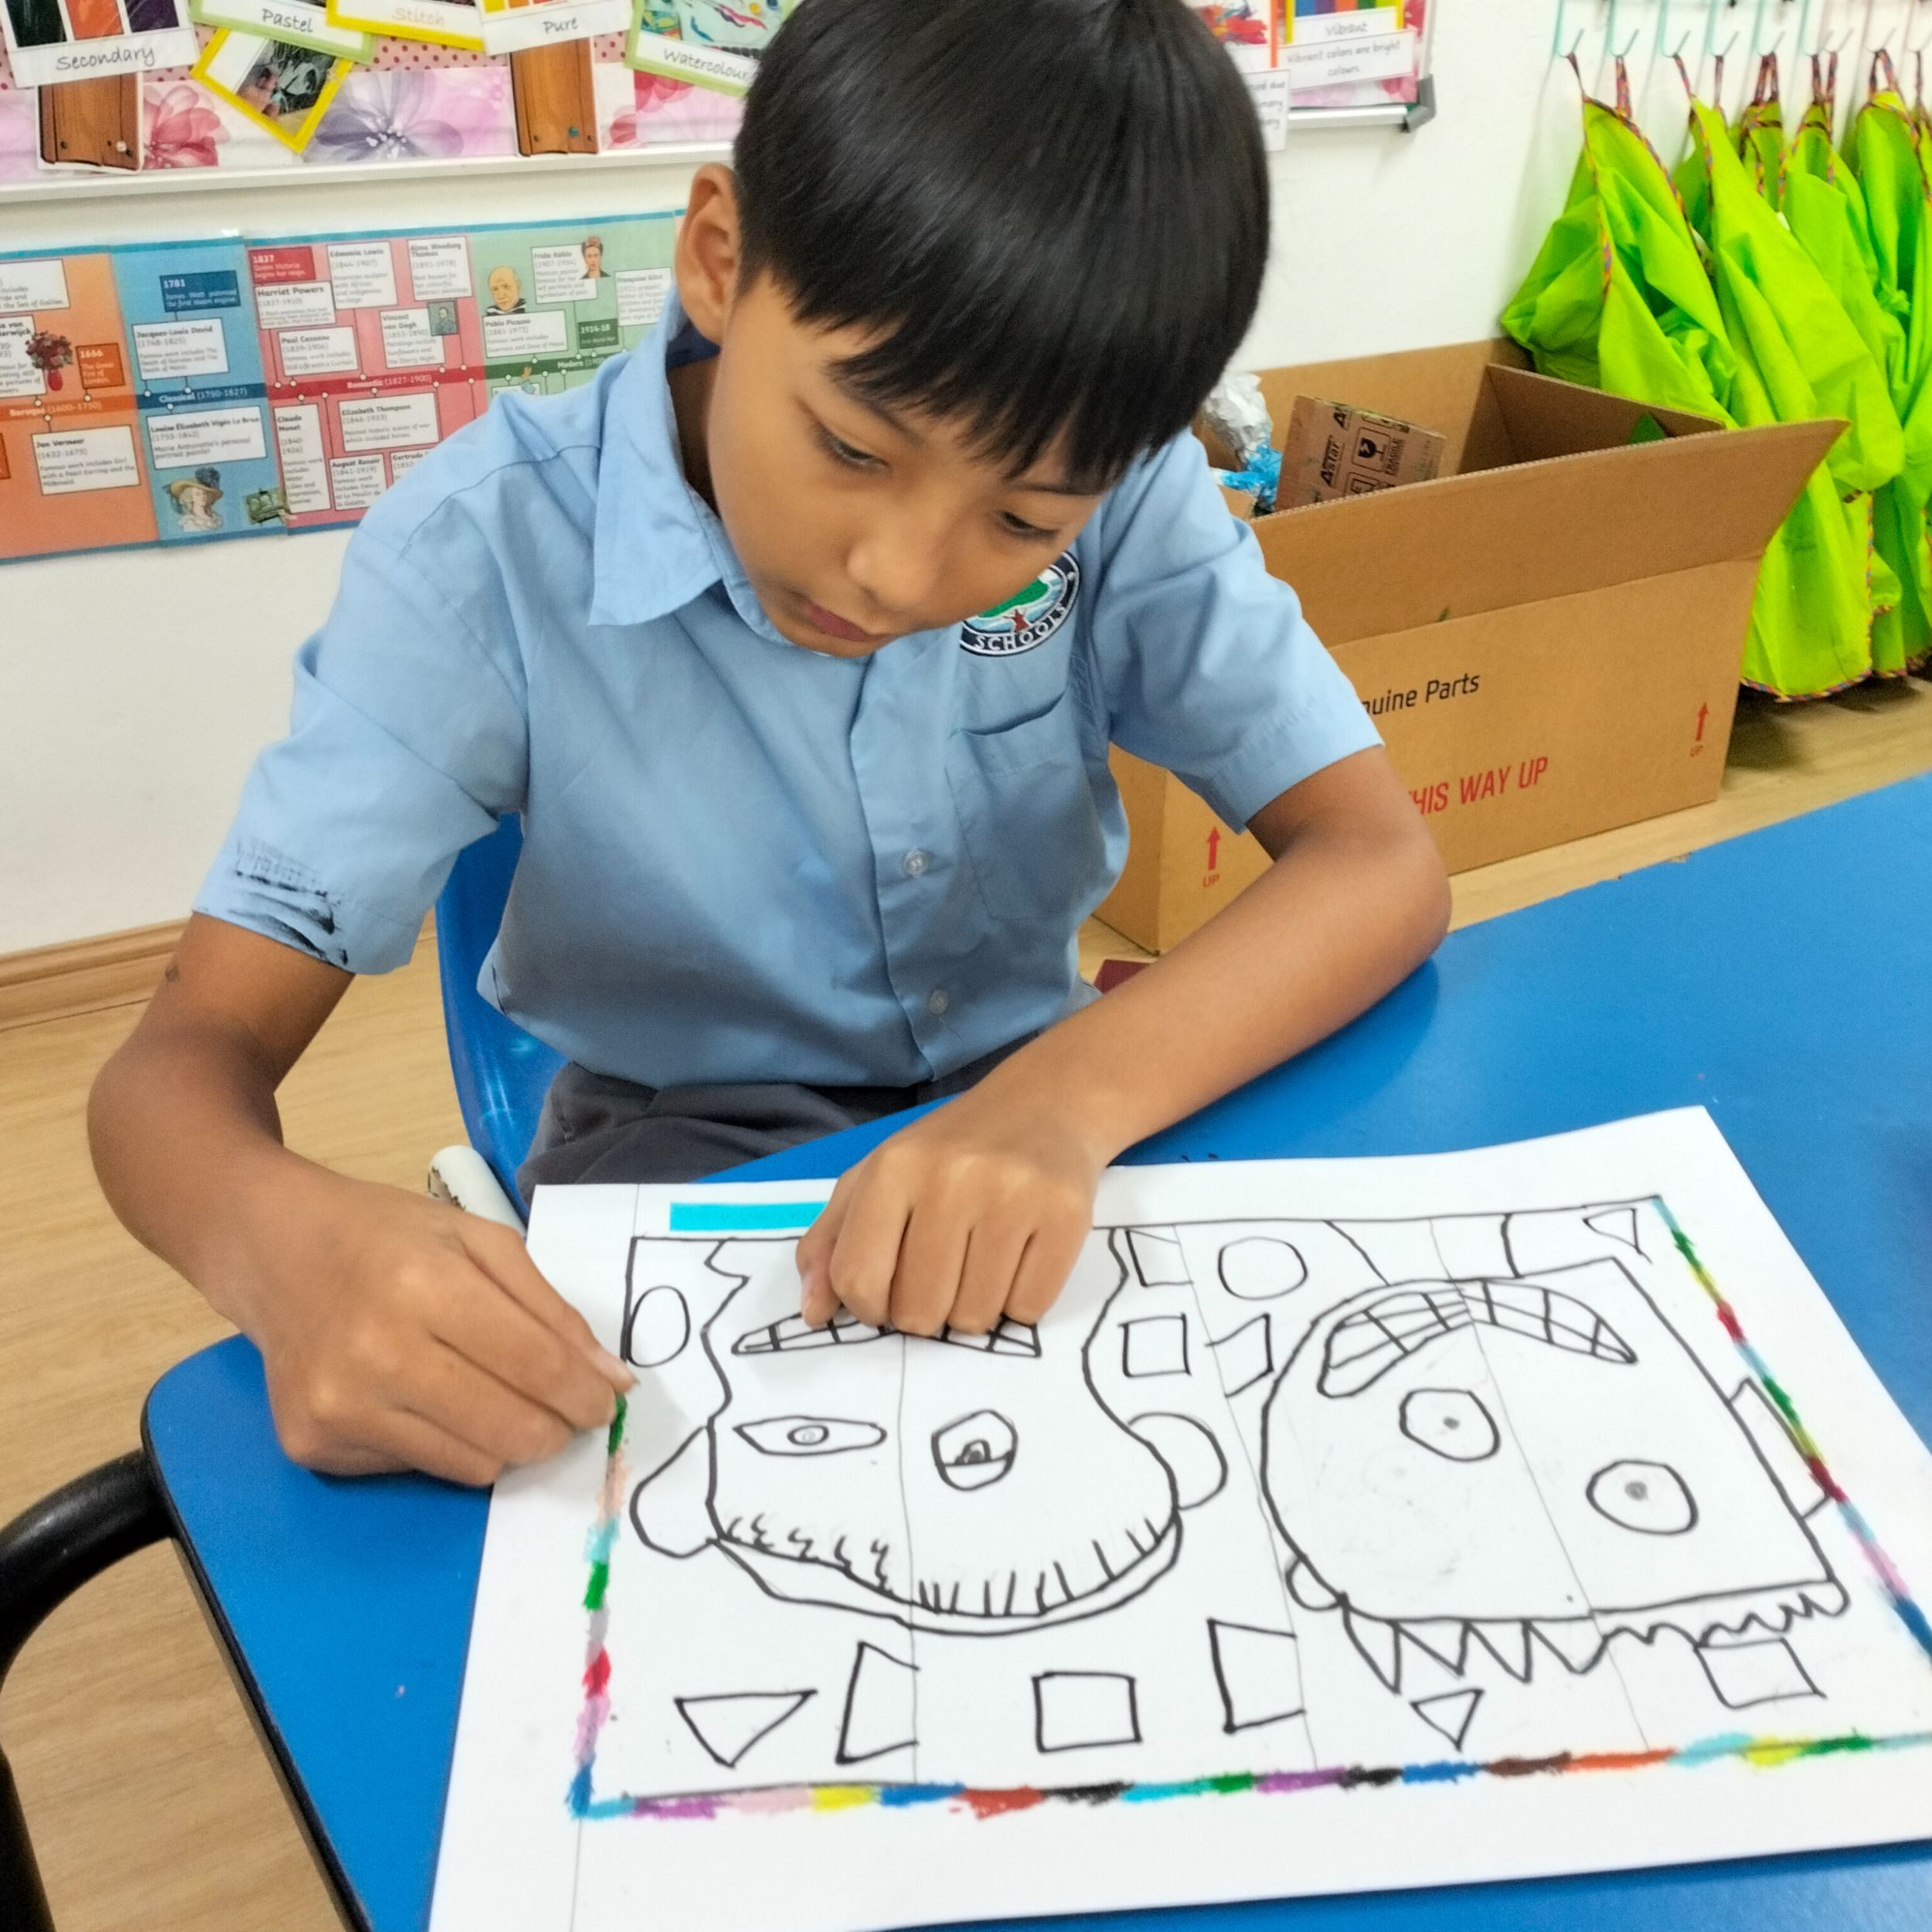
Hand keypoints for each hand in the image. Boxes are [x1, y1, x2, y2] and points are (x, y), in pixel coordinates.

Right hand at [233, 1165, 632, 1485]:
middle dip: (556, 1428)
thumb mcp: (480, 1239)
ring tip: (499, 1399)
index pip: (535, 1365)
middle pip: (508, 1428)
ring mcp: (339, 1408)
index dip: (585, 1394)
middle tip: (565, 1411)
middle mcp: (377, 1354)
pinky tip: (428, 1399)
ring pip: (472, 1464)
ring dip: (507, 1441)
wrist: (275, 1251)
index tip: (607, 1402)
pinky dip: (447, 1443)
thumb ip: (550, 1309)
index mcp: (426, 1286)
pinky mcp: (313, 1445)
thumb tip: (610, 1380)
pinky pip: (419, 1468)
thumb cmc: (389, 1236)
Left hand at [793, 1088, 1104, 1337]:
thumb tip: (813, 1313)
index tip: (889, 1295)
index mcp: (894, 1167)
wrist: (1043, 1107)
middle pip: (919, 1310)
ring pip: (975, 1317)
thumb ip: (831, 1242)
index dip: (870, 1307)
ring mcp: (1012, 1196)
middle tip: (942, 1276)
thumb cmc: (949, 1152)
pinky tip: (1018, 1259)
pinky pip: (1028, 1308)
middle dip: (925, 1312)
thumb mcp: (876, 1178)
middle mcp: (951, 1178)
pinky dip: (1019, 1301)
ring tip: (980, 1263)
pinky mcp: (1066, 1216)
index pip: (858, 1278)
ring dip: (973, 1308)